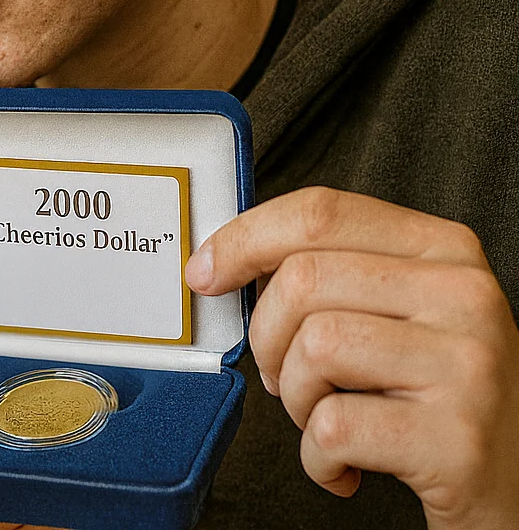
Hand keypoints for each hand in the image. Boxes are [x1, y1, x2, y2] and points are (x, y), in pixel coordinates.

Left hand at [188, 186, 518, 529]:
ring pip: (313, 349)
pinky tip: (349, 464)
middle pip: (302, 281)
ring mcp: (468, 364)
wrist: (511, 481)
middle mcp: (465, 295)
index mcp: (444, 249)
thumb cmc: (431, 393)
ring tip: (330, 418)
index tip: (205, 272)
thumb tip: (222, 260)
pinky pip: (333, 428)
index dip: (243, 239)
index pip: (320, 212)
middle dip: (268, 339)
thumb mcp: (398, 312)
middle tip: (290, 378)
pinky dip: (318, 458)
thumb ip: (332, 271)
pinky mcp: (457, 437)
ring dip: (297, 399)